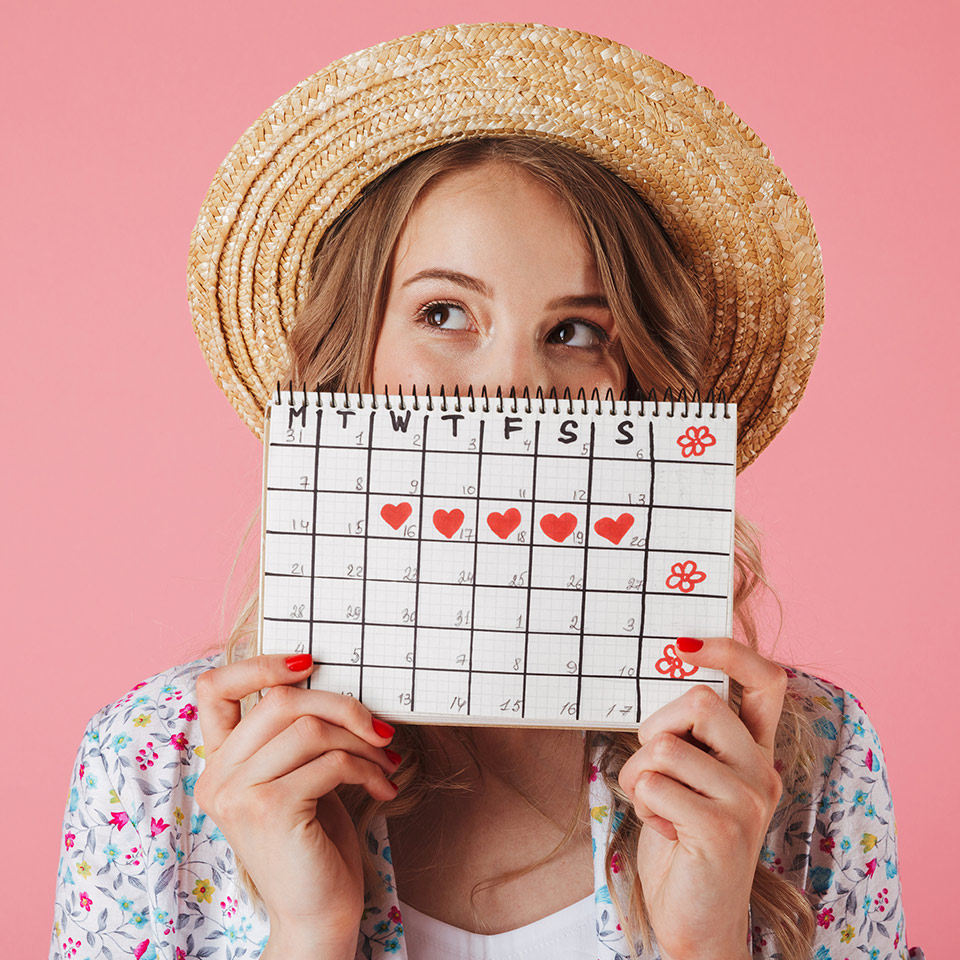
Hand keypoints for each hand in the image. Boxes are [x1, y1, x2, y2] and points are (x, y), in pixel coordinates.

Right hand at [194, 655, 400, 952]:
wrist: (318, 915)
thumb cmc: (315, 842)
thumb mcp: (300, 776)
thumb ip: (297, 735)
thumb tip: (336, 684)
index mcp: (220, 762)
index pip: (214, 688)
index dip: (260, 663)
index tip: (309, 662)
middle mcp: (218, 775)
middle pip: (280, 700)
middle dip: (341, 705)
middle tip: (378, 728)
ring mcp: (239, 793)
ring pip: (310, 728)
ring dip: (362, 741)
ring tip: (387, 762)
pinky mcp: (270, 809)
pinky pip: (331, 762)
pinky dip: (367, 769)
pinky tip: (383, 788)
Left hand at [617, 637, 785, 959]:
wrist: (697, 921)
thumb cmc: (682, 839)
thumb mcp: (692, 778)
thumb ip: (690, 736)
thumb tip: (666, 676)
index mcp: (755, 752)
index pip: (766, 680)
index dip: (729, 650)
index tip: (683, 642)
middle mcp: (761, 771)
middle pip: (698, 701)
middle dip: (655, 728)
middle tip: (654, 768)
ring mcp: (747, 800)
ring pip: (665, 746)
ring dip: (640, 775)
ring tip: (657, 808)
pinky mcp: (723, 830)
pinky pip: (654, 785)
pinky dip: (641, 804)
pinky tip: (664, 831)